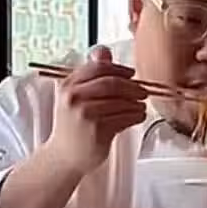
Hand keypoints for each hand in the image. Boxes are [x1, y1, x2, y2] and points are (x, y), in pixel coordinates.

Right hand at [43, 45, 146, 178]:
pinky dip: (136, 116)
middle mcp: (74, 99)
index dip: (119, 69)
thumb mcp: (75, 97)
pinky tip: (138, 116)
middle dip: (132, 87)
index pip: (99, 68)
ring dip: (136, 103)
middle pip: (112, 83)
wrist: (63, 157)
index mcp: (68, 86)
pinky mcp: (97, 131)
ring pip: (121, 102)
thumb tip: (104, 50)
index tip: (131, 74)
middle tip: (143, 91)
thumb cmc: (72, 126)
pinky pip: (124, 117)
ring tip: (141, 106)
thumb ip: (90, 74)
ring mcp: (85, 115)